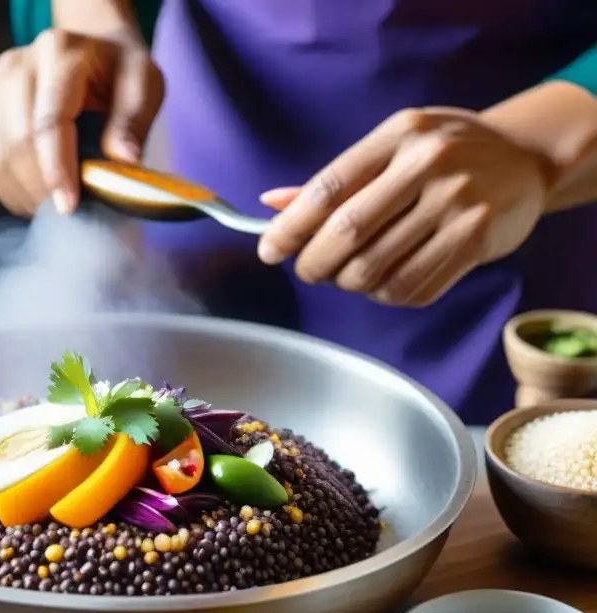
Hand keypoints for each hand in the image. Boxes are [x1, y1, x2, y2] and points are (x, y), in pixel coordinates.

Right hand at [0, 29, 163, 216]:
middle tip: (65, 213)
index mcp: (60, 51)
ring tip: (50, 208)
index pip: (49, 120)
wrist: (90, 53)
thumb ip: (133, 121)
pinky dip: (8, 188)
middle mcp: (17, 63)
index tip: (69, 206)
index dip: (56, 168)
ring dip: (23, 193)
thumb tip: (124, 160)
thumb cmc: (118, 74)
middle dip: (39, 188)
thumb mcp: (144, 85)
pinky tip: (32, 197)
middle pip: (17, 141)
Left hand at [257, 108, 550, 306]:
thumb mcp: (393, 145)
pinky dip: (385, 295)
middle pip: (347, 233)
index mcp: (398, 135)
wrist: (525, 158)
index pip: (329, 188)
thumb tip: (271, 204)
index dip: (290, 227)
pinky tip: (385, 281)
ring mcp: (457, 203)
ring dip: (349, 283)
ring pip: (376, 269)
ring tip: (350, 274)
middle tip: (308, 270)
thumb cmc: (444, 152)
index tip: (269, 250)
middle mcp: (429, 164)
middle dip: (313, 263)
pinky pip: (411, 289)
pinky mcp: (476, 241)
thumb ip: (337, 178)